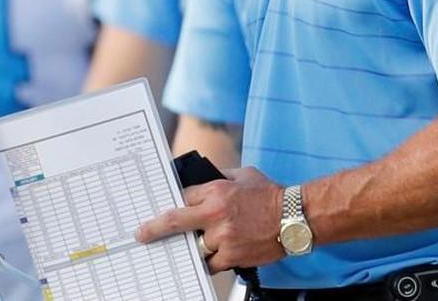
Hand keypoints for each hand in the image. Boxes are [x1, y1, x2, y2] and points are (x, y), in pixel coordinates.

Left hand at [136, 166, 285, 273]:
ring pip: (196, 246)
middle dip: (155, 228)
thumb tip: (201, 180)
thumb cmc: (270, 194)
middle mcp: (215, 214)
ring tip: (200, 243)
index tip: (158, 208)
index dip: (172, 202)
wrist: (295, 216)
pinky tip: (212, 256)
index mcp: (216, 190)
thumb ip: (219, 177)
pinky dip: (210, 260)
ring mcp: (223, 237)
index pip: (182, 196)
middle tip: (142, 234)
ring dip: (196, 245)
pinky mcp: (233, 256)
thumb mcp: (242, 174)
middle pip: (176, 222)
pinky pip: (211, 263)